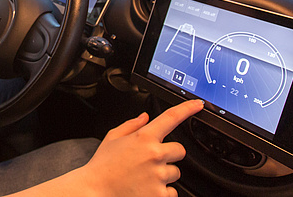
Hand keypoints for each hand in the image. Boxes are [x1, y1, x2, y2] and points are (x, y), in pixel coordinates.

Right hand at [79, 99, 203, 196]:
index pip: (171, 118)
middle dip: (169, 155)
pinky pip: (172, 192)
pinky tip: (146, 188)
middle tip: (151, 161)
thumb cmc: (102, 166)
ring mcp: (159, 175)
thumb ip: (131, 125)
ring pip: (176, 172)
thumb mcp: (112, 138)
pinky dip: (162, 192)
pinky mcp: (160, 194)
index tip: (197, 105)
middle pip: (179, 150)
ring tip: (144, 177)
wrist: (95, 190)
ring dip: (164, 175)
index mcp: (144, 138)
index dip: (187, 109)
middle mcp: (154, 155)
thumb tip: (145, 117)